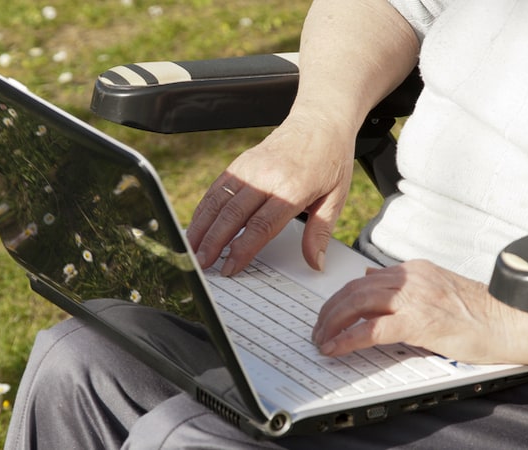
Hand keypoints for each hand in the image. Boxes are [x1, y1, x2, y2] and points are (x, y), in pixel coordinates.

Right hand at [186, 113, 355, 275]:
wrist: (320, 120)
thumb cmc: (330, 159)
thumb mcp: (336, 197)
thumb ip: (320, 232)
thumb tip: (315, 263)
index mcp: (292, 188)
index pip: (260, 226)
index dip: (241, 250)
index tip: (230, 268)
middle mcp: (266, 176)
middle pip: (232, 215)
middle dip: (213, 243)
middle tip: (201, 266)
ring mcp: (250, 168)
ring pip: (218, 201)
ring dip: (201, 228)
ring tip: (191, 250)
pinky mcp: (240, 163)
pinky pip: (216, 189)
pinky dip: (203, 209)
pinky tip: (197, 226)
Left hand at [312, 260, 527, 366]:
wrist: (512, 321)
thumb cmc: (479, 312)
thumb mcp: (435, 288)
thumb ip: (403, 285)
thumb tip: (369, 279)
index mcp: (413, 270)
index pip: (363, 279)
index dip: (340, 298)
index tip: (328, 313)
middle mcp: (410, 277)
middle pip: (353, 289)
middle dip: (329, 311)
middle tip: (318, 330)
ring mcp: (414, 297)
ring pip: (356, 304)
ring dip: (332, 324)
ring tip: (321, 340)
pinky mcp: (419, 320)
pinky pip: (371, 328)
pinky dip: (348, 339)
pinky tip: (336, 348)